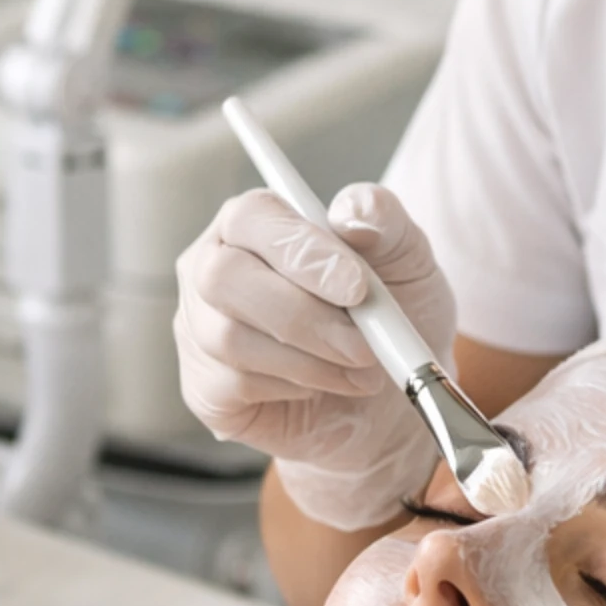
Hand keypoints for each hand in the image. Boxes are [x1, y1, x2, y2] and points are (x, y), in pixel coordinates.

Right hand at [174, 182, 453, 530]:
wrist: (392, 396)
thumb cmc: (389, 314)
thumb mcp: (406, 260)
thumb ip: (384, 221)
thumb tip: (351, 209)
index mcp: (254, 223)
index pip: (251, 217)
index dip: (301, 250)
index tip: (357, 286)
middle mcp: (212, 268)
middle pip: (224, 277)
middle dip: (303, 315)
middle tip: (364, 344)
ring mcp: (199, 329)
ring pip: (230, 338)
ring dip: (310, 359)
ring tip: (362, 366)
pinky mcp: (204, 387)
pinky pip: (233, 386)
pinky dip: (295, 389)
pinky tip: (328, 386)